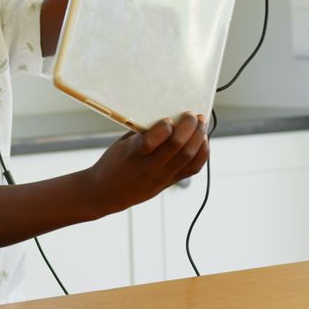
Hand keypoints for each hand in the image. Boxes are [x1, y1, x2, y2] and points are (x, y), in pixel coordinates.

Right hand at [84, 112, 209, 213]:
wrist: (106, 193)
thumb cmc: (113, 164)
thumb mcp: (121, 145)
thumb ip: (142, 132)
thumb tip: (166, 117)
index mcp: (133, 155)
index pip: (153, 141)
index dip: (165, 126)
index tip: (168, 118)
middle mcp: (150, 168)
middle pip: (178, 147)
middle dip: (190, 126)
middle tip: (192, 115)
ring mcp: (162, 177)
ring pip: (190, 157)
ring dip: (199, 138)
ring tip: (201, 125)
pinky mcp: (169, 183)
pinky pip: (193, 168)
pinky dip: (201, 153)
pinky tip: (201, 142)